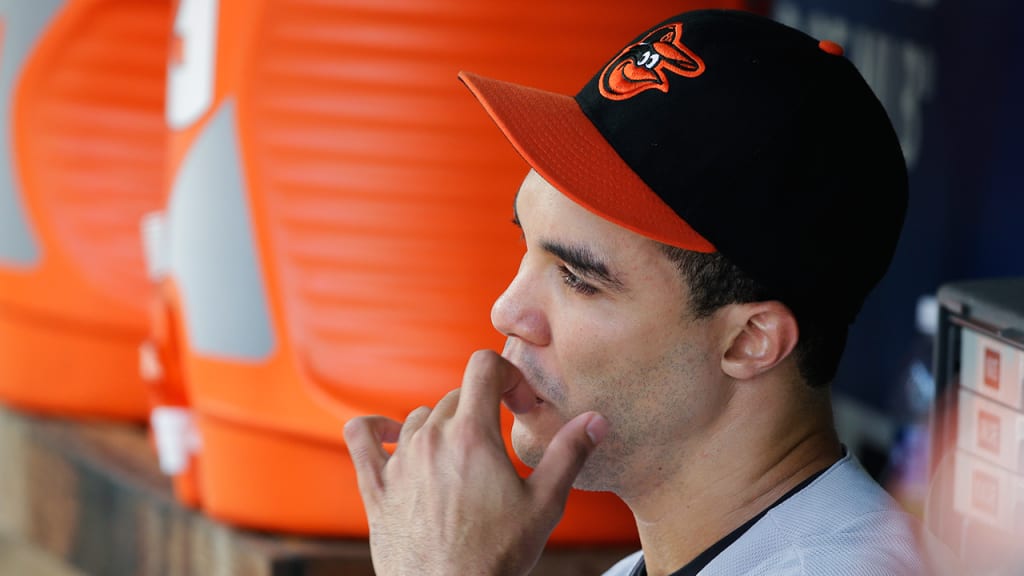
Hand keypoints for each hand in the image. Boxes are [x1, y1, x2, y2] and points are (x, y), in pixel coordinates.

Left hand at [344, 349, 608, 575]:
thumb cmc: (496, 557)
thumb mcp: (544, 506)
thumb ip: (569, 455)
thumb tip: (596, 421)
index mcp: (472, 434)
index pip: (484, 367)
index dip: (508, 376)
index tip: (520, 406)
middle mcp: (430, 438)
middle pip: (456, 395)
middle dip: (483, 408)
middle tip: (501, 443)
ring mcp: (398, 461)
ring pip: (420, 416)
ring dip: (443, 425)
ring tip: (463, 456)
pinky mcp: (375, 486)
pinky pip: (362, 436)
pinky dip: (376, 427)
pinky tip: (391, 434)